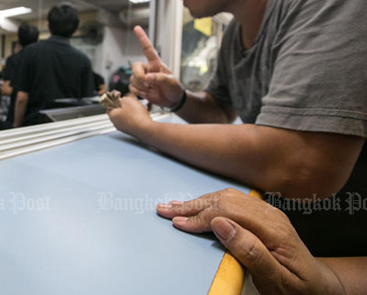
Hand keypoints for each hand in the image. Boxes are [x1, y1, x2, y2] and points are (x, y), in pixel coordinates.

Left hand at [107, 94, 152, 137]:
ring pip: (124, 116)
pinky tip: (139, 115)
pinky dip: (133, 117)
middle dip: (123, 105)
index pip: (109, 105)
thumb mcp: (127, 100)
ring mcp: (123, 128)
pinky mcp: (130, 130)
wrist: (145, 128)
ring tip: (136, 108)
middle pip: (117, 110)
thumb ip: (122, 99)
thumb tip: (122, 100)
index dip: (114, 98)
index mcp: (112, 115)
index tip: (119, 96)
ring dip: (129, 111)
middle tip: (129, 101)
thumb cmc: (136, 115)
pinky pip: (130, 121)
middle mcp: (116, 123)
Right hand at [129, 26, 183, 107]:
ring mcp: (142, 78)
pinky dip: (139, 92)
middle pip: (134, 66)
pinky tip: (148, 93)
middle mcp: (147, 69)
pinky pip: (132, 88)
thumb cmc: (174, 89)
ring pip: (132, 79)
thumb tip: (148, 77)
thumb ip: (160, 79)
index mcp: (156, 64)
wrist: (172, 101)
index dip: (142, 38)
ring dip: (141, 86)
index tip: (137, 28)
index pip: (148, 49)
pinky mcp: (139, 87)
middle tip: (148, 84)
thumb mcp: (171, 82)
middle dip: (139, 76)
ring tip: (152, 89)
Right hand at [156, 189, 344, 294]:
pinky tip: (198, 205)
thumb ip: (250, 251)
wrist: (319, 287)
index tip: (177, 224)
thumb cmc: (297, 287)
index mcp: (272, 229)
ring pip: (226, 197)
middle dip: (191, 206)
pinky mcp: (263, 215)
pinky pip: (233, 200)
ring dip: (198, 201)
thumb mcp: (275, 278)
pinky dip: (210, 201)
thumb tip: (221, 224)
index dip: (199, 217)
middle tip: (164, 209)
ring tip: (174, 206)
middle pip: (224, 200)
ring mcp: (267, 213)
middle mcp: (269, 215)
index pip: (228, 212)